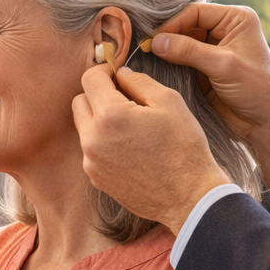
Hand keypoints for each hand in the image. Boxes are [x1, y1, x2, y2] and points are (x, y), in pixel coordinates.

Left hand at [73, 63, 231, 233]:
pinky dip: (104, 143)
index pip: (90, 79)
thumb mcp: (169, 102)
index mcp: (110, 116)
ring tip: (131, 127)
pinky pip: (92, 150)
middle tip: (125, 100)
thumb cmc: (184, 148)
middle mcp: (93, 139)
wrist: (189, 197)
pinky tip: (130, 149)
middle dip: (98, 95)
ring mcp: (92, 162)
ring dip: (100, 120)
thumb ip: (139, 81)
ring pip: (84, 127)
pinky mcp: (96, 178)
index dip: (105, 71)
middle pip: (80, 102)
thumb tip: (121, 75)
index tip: (118, 76)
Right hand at [148, 3, 269, 183]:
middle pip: (186, 26)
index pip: (196, 12)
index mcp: (236, 19)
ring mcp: (214, 50)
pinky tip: (158, 68)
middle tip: (146, 49)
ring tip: (147, 58)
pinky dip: (170, 64)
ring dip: (167, 51)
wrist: (265, 123)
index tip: (154, 40)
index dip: (173, 24)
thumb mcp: (222, 66)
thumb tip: (156, 41)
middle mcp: (225, 30)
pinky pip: (182, 61)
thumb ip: (188, 51)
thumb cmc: (255, 89)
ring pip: (182, 43)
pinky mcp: (205, 69)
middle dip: (168, 37)